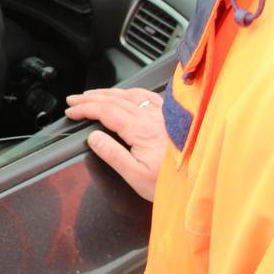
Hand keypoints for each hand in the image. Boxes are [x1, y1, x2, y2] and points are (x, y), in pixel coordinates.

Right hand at [65, 87, 168, 201]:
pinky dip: (132, 92)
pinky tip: (128, 94)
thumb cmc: (172, 181)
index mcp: (140, 130)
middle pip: (115, 99)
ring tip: (93, 94)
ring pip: (130, 94)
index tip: (71, 110)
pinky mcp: (172, 116)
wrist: (202, 179)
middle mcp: (151, 116)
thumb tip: (94, 137)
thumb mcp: (136, 176)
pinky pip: (148, 95)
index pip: (105, 111)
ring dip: (108, 92)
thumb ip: (113, 155)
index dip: (85, 109)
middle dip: (91, 98)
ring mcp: (162, 114)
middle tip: (74, 99)